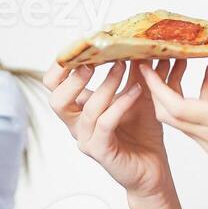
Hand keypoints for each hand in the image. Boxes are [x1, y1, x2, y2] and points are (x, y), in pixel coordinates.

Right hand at [44, 59, 207, 201]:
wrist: (153, 168)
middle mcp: (77, 124)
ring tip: (124, 67)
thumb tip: (135, 40)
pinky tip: (136, 90)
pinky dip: (120, 104)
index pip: (54, 85)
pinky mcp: (101, 151)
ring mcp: (87, 139)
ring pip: (87, 109)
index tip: (81, 47)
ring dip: (107, 85)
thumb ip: (131, 71)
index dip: (61, 66)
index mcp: (79, 109)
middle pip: (56, 99)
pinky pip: (105, 124)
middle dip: (73, 77)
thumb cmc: (142, 132)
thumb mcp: (136, 93)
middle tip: (95, 61)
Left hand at [139, 35, 207, 208]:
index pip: (174, 106)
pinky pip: (196, 128)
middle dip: (155, 89)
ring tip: (181, 70)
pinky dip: (194, 107)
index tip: (146, 68)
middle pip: (168, 114)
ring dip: (175, 96)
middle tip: (152, 67)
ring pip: (181, 121)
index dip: (155, 86)